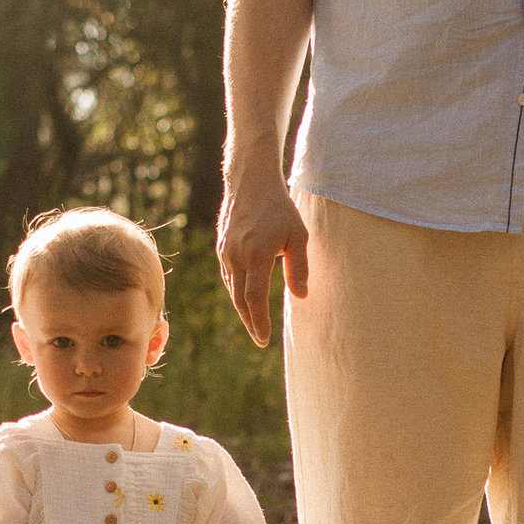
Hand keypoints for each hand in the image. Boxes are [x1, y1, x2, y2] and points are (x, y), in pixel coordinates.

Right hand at [216, 168, 310, 345]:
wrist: (250, 183)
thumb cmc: (280, 208)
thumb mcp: (298, 236)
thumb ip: (299, 267)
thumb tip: (301, 296)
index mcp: (257, 254)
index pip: (255, 297)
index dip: (259, 321)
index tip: (264, 339)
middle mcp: (237, 255)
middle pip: (241, 299)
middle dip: (251, 322)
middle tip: (260, 340)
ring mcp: (226, 252)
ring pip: (234, 289)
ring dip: (244, 309)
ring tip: (256, 324)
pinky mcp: (222, 248)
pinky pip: (230, 277)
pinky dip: (238, 292)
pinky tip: (247, 299)